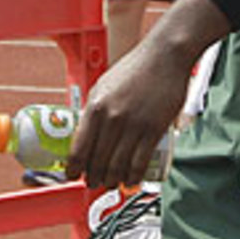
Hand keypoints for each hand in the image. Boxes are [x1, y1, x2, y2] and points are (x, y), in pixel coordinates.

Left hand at [66, 31, 194, 188]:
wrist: (166, 55)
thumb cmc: (136, 68)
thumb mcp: (104, 85)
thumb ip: (94, 109)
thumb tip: (85, 133)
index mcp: (96, 107)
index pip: (78, 149)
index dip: (73, 169)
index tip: (73, 176)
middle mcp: (112, 118)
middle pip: (97, 162)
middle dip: (93, 178)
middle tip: (94, 183)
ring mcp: (134, 125)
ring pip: (118, 166)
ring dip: (113, 181)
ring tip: (113, 183)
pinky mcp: (155, 128)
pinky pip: (140, 162)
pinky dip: (133, 177)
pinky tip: (131, 181)